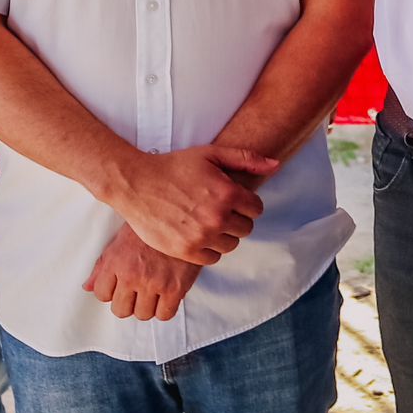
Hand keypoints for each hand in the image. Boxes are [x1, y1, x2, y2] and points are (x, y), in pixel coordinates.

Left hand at [83, 223, 200, 320]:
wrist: (184, 214)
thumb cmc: (151, 225)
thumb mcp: (121, 239)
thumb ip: (102, 265)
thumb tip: (87, 288)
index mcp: (116, 261)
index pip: (101, 294)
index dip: (112, 291)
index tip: (123, 283)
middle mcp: (132, 274)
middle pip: (121, 310)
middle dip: (128, 302)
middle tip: (139, 289)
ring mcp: (154, 282)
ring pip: (143, 314)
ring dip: (148, 306)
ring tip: (154, 289)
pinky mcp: (176, 287)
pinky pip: (164, 314)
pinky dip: (165, 308)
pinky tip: (168, 294)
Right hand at [110, 145, 279, 263]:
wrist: (137, 184)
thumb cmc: (175, 166)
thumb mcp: (212, 154)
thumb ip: (247, 159)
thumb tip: (276, 165)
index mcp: (227, 193)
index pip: (257, 209)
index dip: (246, 203)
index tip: (233, 199)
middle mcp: (217, 218)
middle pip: (246, 229)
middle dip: (237, 219)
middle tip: (219, 209)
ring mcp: (201, 237)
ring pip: (231, 245)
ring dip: (224, 235)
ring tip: (208, 221)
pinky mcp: (185, 250)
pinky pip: (212, 258)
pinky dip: (209, 248)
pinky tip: (198, 233)